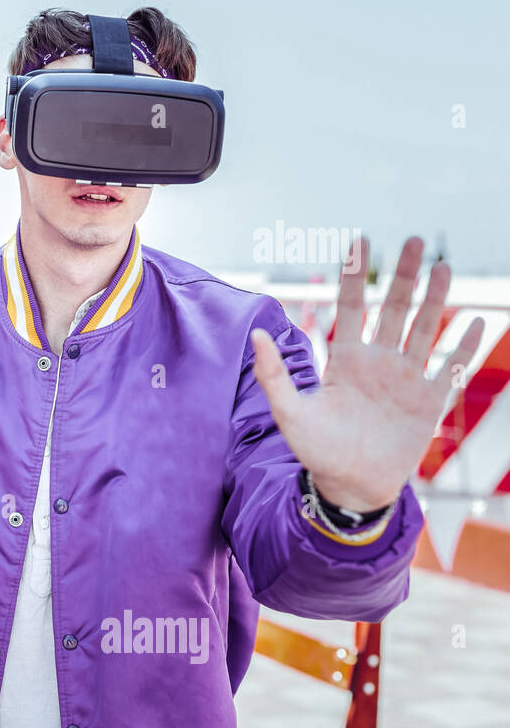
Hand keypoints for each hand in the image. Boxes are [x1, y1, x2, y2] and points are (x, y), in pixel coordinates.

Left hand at [252, 236, 483, 512]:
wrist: (349, 487)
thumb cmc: (315, 451)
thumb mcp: (289, 412)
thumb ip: (273, 374)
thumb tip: (254, 335)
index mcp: (345, 360)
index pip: (352, 306)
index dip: (356, 275)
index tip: (360, 241)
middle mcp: (378, 362)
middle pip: (394, 308)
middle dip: (405, 275)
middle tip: (415, 240)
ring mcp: (405, 379)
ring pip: (425, 329)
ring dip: (436, 299)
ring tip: (445, 267)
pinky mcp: (428, 402)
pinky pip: (449, 367)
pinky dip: (462, 345)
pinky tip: (474, 320)